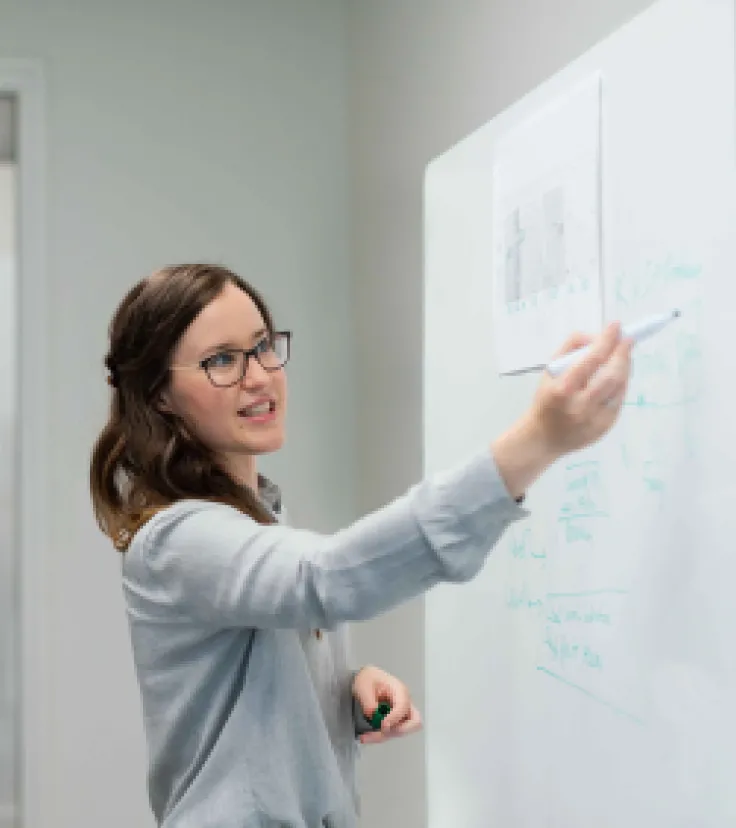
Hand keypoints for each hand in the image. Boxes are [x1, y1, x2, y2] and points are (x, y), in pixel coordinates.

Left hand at [352, 665, 422, 744]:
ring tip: (366, 736)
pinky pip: (392, 732)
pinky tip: (367, 736)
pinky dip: (380, 736)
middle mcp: (404, 703)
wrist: (365, 681)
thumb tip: (373, 714)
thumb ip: (368, 700)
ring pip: (402, 731)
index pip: (404, 706)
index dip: (394, 718)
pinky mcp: (395, 721)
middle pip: (415, 722)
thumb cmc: (368, 679)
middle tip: (381, 731)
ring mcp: (401, 713)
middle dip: (399, 730)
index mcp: (399, 690)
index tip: (382, 724)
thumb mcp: (363, 685)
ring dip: (385, 736)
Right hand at [530, 322, 631, 455]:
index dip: (606, 341)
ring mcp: (594, 419)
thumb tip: (595, 336)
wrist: (542, 438)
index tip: (615, 326)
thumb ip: (569, 349)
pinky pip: (619, 400)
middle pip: (611, 375)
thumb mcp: (548, 371)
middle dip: (622, 354)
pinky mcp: (604, 427)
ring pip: (619, 387)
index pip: (591, 360)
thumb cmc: (546, 400)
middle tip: (628, 339)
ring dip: (625, 368)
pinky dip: (621, 384)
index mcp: (563, 389)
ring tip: (623, 356)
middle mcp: (580, 406)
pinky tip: (617, 376)